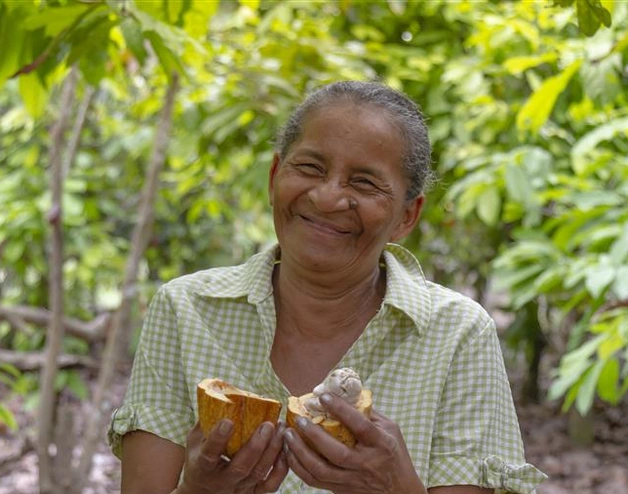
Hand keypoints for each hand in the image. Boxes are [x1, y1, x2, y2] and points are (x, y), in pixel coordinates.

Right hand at [178, 419, 287, 493]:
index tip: (228, 421)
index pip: (210, 454)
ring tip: (281, 429)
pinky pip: (270, 485)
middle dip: (256, 446)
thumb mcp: (195, 440)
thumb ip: (206, 420)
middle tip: (267, 425)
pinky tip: (285, 449)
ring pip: (258, 473)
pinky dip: (281, 468)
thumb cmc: (199, 459)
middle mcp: (221, 480)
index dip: (218, 438)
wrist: (201, 492)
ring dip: (272, 451)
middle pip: (241, 467)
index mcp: (203, 465)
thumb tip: (221, 394)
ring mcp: (239, 488)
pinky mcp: (252, 493)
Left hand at [283, 394, 426, 493]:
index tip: (323, 396)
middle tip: (299, 419)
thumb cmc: (395, 456)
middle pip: (336, 453)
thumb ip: (370, 414)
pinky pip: (315, 481)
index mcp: (381, 444)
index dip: (341, 410)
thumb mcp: (391, 430)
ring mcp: (352, 480)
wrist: (400, 493)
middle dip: (314, 435)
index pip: (360, 426)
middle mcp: (366, 464)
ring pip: (321, 470)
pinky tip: (290, 453)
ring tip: (288, 435)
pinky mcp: (341, 490)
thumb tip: (347, 394)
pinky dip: (299, 468)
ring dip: (300, 452)